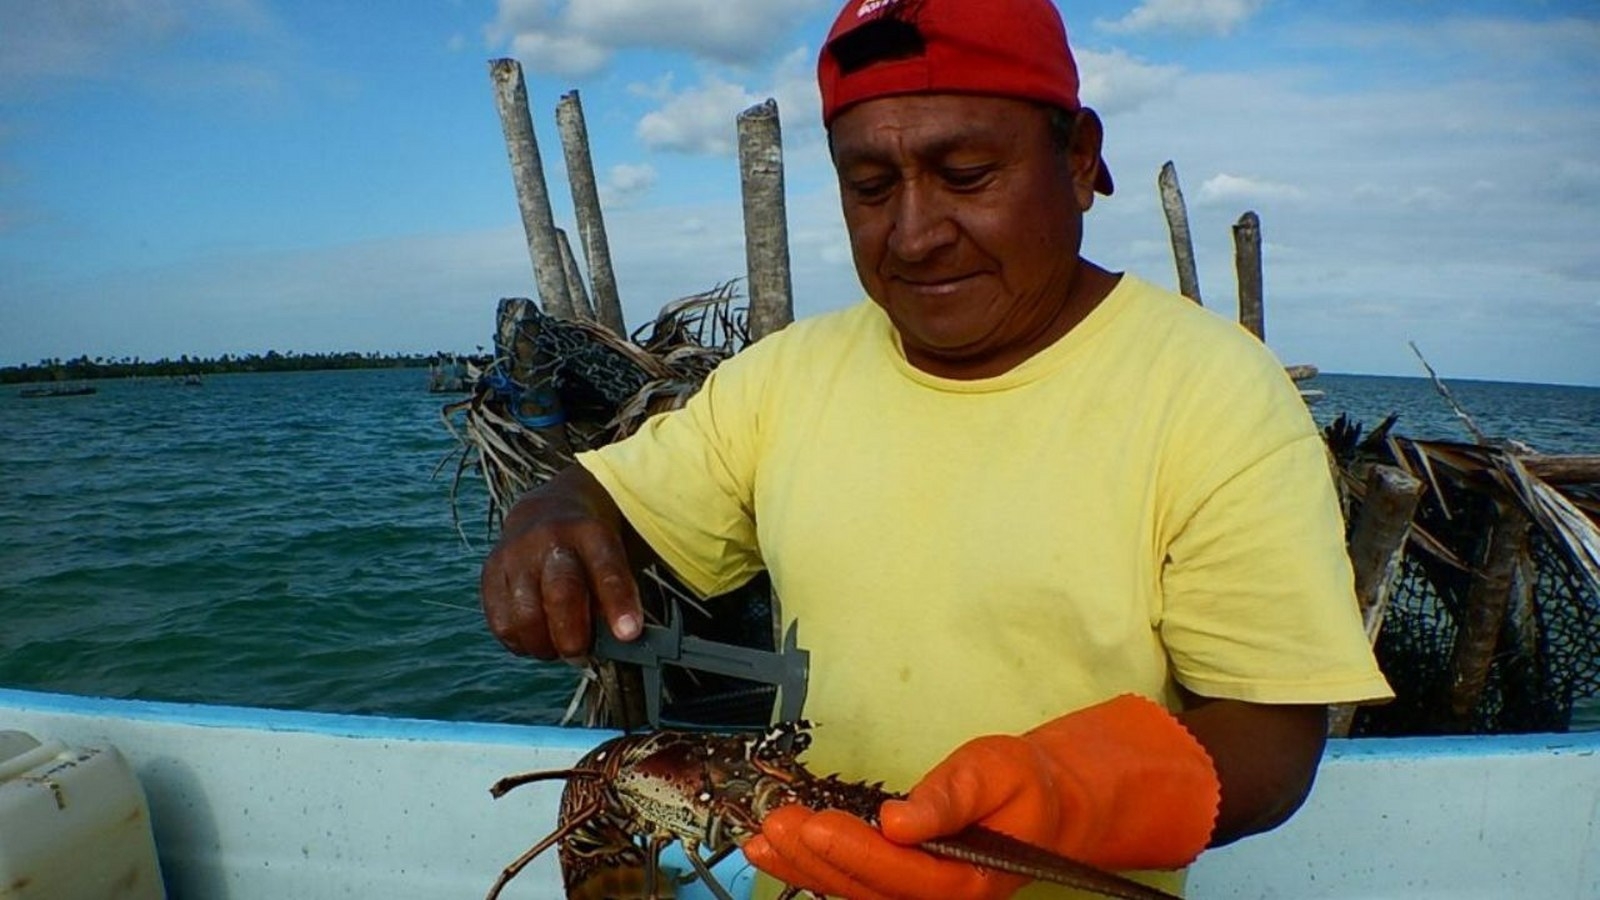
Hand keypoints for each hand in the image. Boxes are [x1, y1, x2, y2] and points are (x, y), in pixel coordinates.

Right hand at [479, 466, 643, 659]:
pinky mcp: (491, 573)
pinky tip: (537, 638)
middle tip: (581, 655)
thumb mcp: (614, 555)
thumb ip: (616, 594)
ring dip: (545, 645)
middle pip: (560, 592)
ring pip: (526, 616)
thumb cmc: (591, 549)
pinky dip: (521, 642)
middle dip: (573, 635)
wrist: (547, 511)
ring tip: (560, 647)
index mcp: (590, 532)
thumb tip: (616, 642)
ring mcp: (515, 555)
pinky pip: (502, 623)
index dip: (618, 604)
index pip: (606, 569)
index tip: (629, 634)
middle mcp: (549, 538)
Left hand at [744, 805, 1023, 899]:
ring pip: (854, 893)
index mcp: (971, 880)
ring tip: (764, 840)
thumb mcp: (996, 773)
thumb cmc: (1021, 786)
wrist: (1042, 807)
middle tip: (777, 824)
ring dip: (805, 867)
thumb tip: (899, 820)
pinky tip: (777, 852)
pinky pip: (853, 885)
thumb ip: (950, 797)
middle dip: (818, 859)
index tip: (816, 824)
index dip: (857, 853)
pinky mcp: (899, 888)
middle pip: (870, 890)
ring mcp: (919, 899)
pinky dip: (812, 868)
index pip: (906, 873)